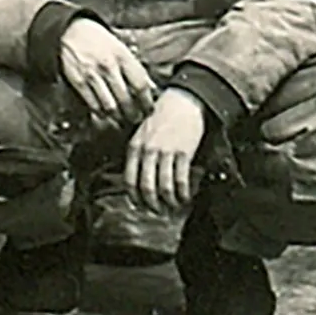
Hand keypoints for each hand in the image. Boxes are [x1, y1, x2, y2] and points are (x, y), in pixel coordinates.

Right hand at [57, 17, 155, 127]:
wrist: (70, 31)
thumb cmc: (99, 40)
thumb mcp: (121, 48)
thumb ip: (135, 68)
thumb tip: (151, 88)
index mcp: (123, 56)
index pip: (140, 86)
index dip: (147, 102)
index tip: (149, 110)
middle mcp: (109, 66)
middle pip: (126, 100)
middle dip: (134, 115)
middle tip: (137, 119)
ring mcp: (92, 75)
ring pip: (110, 107)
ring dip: (119, 118)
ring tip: (123, 121)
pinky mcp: (79, 82)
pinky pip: (93, 105)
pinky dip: (101, 115)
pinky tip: (106, 117)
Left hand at [124, 86, 208, 211]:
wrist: (182, 102)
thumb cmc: (161, 119)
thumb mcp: (141, 133)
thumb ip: (137, 153)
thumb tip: (136, 179)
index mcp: (134, 147)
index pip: (129, 180)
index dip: (135, 198)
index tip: (141, 207)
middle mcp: (147, 151)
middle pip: (146, 187)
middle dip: (152, 205)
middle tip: (158, 212)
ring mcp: (165, 151)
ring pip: (164, 187)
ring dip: (170, 202)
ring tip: (174, 205)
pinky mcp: (183, 152)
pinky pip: (181, 180)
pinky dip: (183, 193)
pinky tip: (185, 197)